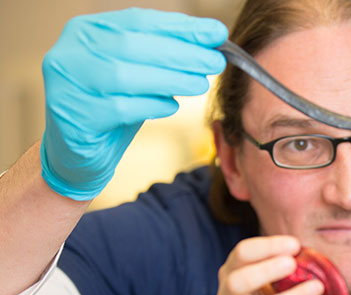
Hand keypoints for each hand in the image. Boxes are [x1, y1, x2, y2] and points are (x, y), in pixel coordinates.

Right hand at [41, 8, 227, 199]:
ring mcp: (67, 84)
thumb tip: (212, 40)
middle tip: (215, 62)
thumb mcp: (138, 72)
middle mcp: (70, 52)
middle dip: (181, 53)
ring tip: (200, 84)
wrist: (78, 150)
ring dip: (171, 79)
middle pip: (132, 45)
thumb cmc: (112, 104)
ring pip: (125, 75)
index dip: (180, 26)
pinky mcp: (74, 116)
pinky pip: (119, 108)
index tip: (216, 33)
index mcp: (86, 31)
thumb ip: (165, 53)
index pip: (138, 20)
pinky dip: (152, 105)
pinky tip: (171, 106)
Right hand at [216, 236, 322, 294]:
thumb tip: (308, 255)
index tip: (294, 245)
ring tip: (317, 287)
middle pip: (238, 282)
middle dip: (267, 270)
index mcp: (229, 276)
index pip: (241, 254)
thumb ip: (278, 270)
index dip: (267, 246)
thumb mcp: (264, 286)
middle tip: (293, 263)